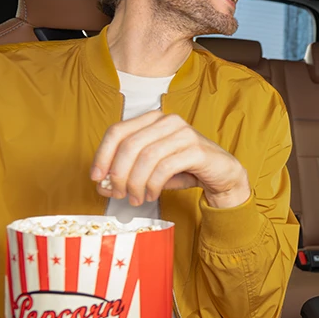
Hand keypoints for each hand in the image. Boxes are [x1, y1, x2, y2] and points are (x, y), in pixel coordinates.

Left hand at [90, 110, 250, 208]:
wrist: (222, 174)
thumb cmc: (185, 168)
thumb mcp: (151, 169)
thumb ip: (127, 172)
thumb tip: (101, 183)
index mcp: (153, 119)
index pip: (117, 131)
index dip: (102, 155)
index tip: (96, 177)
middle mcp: (168, 121)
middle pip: (129, 145)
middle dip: (118, 174)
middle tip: (117, 193)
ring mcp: (184, 133)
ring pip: (146, 157)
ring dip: (136, 183)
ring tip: (136, 198)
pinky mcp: (196, 149)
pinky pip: (165, 167)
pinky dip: (153, 185)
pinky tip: (152, 195)